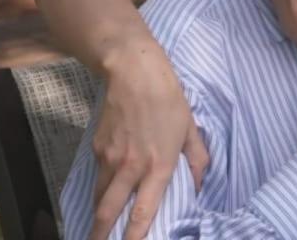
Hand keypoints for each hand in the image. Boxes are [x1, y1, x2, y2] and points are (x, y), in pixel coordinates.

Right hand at [90, 48, 209, 239]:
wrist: (134, 73)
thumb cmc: (169, 100)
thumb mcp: (190, 130)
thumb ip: (197, 161)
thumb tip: (199, 187)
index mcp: (159, 165)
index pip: (143, 211)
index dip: (135, 236)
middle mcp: (131, 167)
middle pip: (108, 212)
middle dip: (100, 236)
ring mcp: (110, 158)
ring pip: (100, 197)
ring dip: (98, 216)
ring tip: (98, 230)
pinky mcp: (97, 148)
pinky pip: (98, 176)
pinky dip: (100, 189)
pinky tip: (106, 192)